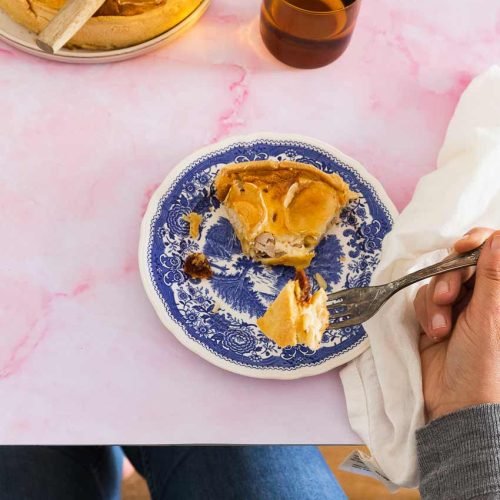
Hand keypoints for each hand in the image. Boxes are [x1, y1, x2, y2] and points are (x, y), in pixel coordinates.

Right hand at [414, 228, 499, 421]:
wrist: (455, 403)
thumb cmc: (483, 364)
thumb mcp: (488, 317)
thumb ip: (493, 276)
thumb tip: (499, 237)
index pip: (491, 251)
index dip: (476, 242)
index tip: (462, 246)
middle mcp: (481, 296)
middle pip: (460, 263)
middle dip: (449, 279)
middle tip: (446, 299)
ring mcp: (456, 306)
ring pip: (437, 280)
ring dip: (434, 303)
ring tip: (439, 329)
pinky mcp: (433, 316)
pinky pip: (422, 297)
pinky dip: (424, 313)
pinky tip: (432, 333)